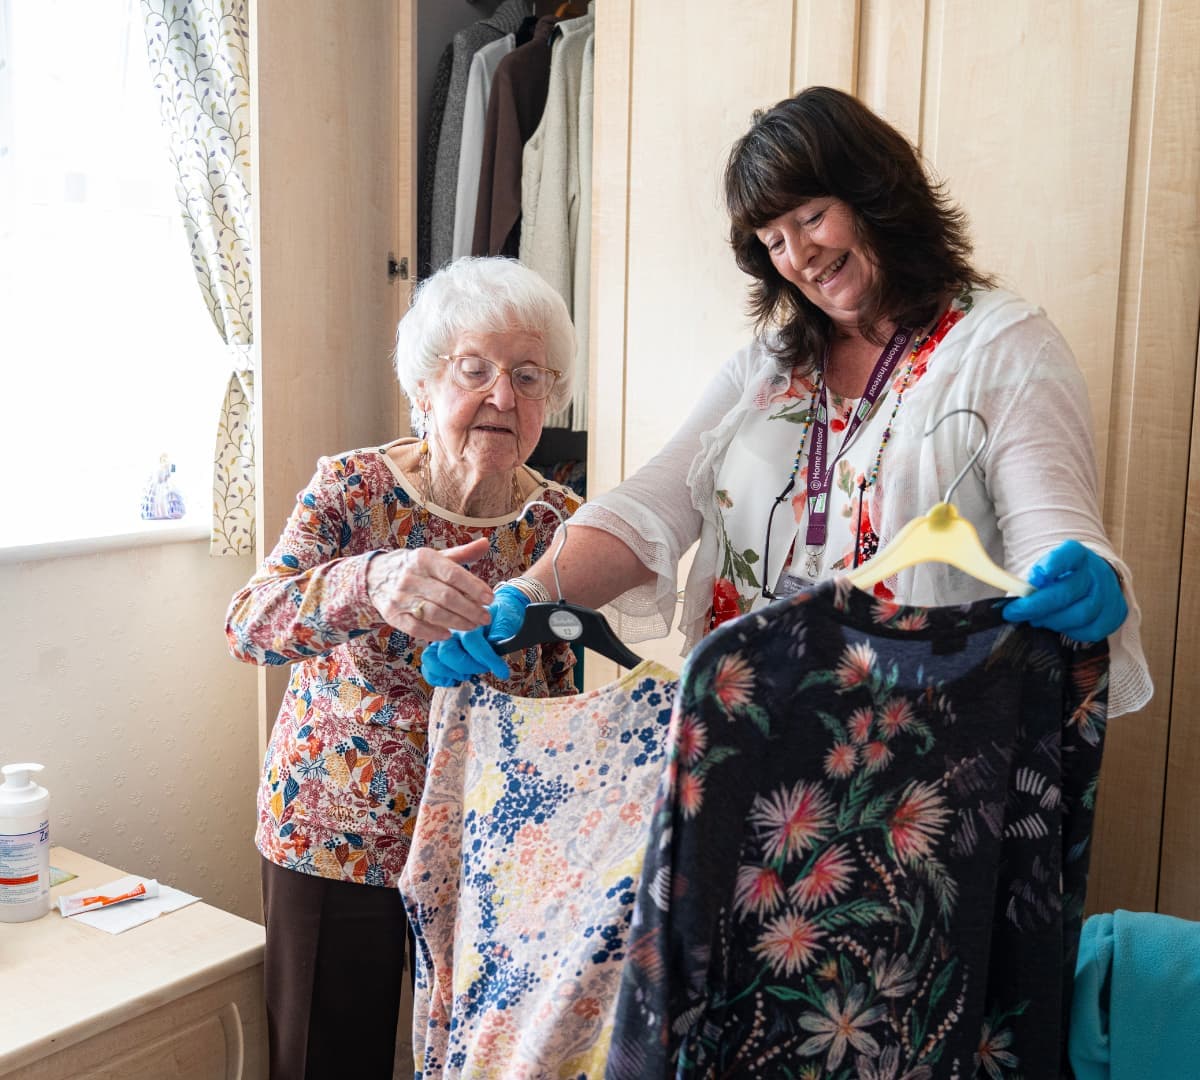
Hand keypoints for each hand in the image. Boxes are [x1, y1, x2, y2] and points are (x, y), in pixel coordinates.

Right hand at [366, 538, 495, 641]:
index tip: (490, 599)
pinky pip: (415, 627)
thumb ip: (462, 553)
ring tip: (473, 626)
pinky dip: (433, 633)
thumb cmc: (414, 567)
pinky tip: (448, 635)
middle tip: (485, 618)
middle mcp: (411, 577)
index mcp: (424, 558)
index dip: (474, 587)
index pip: (453, 574)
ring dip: (457, 622)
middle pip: (446, 597)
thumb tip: (485, 543)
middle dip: (470, 610)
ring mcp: (400, 597)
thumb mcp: (435, 556)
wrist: (374, 575)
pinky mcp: (392, 615)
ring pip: (434, 613)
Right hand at [420, 584, 531, 686]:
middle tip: (483, 669)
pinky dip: (437, 677)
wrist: (495, 611)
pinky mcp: (436, 651)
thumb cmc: (501, 616)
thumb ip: (502, 628)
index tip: (502, 672)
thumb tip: (496, 640)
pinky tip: (453, 680)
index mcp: (468, 620)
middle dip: (467, 667)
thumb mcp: (506, 618)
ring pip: (432, 659)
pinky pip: (428, 666)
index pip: (471, 641)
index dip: (487, 659)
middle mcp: (450, 630)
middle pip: (448, 653)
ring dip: (450, 672)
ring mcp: (441, 640)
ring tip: (466, 675)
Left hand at [1002, 540, 1126, 642]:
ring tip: (1036, 619)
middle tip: (1015, 612)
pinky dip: (1070, 631)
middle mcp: (1096, 572)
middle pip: (1067, 592)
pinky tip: (1058, 625)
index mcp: (1078, 555)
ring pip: (1079, 615)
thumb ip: (1033, 579)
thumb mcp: (1047, 567)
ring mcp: (1109, 594)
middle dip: (1036, 606)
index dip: (1051, 566)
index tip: (1033, 578)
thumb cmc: (1062, 576)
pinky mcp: (1114, 614)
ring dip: (1052, 621)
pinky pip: (1090, 630)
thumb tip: (1015, 593)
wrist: (1093, 580)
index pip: (1068, 555)